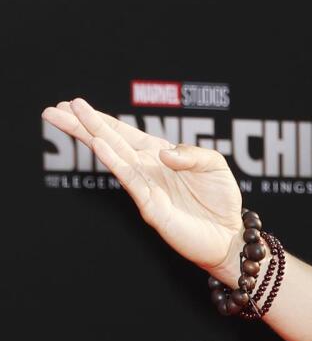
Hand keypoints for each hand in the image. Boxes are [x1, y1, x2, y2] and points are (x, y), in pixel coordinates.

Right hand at [42, 98, 244, 283]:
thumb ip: (192, 153)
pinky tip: (99, 144)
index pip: (124, 134)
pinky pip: (129, 179)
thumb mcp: (214, 165)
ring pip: (112, 156)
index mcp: (159, 156)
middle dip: (82, 125)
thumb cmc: (221, 200)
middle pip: (109, 141)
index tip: (75, 104)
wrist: (228, 235)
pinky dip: (113, 160)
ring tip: (66, 118)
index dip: (101, 119)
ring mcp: (145, 187)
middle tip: (54, 109)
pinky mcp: (150, 205)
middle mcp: (147, 169)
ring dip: (90, 136)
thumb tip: (163, 153)